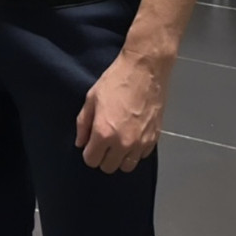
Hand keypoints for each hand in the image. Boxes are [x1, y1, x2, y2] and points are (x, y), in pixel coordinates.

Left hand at [75, 49, 173, 174]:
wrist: (145, 69)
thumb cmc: (115, 80)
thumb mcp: (92, 98)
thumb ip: (83, 123)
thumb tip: (80, 143)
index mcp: (104, 133)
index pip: (91, 160)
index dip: (89, 152)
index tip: (91, 142)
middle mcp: (122, 143)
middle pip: (108, 167)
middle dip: (103, 156)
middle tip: (104, 141)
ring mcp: (140, 143)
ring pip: (127, 166)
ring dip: (120, 157)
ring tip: (119, 141)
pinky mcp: (154, 138)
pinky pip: (142, 156)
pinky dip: (136, 151)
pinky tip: (133, 135)